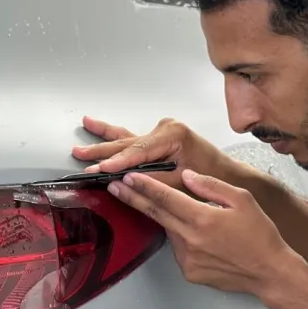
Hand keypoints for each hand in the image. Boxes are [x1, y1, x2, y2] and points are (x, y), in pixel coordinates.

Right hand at [71, 116, 230, 188]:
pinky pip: (130, 138)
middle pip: (127, 144)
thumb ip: (154, 181)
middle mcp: (165, 129)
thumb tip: (127, 182)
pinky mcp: (156, 139)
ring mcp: (159, 132)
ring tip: (81, 143)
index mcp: (173, 135)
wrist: (227, 176)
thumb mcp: (182, 183)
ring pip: (125, 140)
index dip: (118, 162)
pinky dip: (111, 136)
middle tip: (81, 158)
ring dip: (101, 142)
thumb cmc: (212, 178)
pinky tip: (93, 125)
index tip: (101, 170)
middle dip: (103, 153)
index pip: (139, 151)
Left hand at [108, 168, 293, 296]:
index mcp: (203, 218)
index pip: (164, 197)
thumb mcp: (242, 199)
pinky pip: (177, 247)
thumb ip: (211, 185)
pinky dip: (180, 237)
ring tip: (172, 210)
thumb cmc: (261, 236)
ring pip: (168, 230)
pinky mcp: (189, 270)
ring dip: (164, 218)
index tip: (126, 177)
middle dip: (133, 198)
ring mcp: (188, 257)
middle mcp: (191, 239)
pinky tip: (196, 235)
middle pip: (155, 213)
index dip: (143, 186)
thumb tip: (186, 175)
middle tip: (115, 187)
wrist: (271, 272)